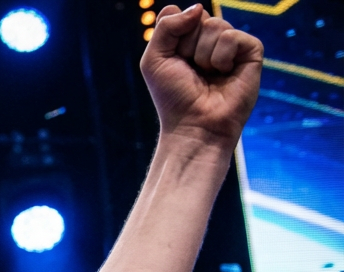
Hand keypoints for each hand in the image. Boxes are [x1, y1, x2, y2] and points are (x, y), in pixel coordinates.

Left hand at [141, 5, 262, 145]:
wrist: (194, 124)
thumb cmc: (173, 96)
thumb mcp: (154, 59)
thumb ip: (167, 27)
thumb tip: (198, 7)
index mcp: (189, 38)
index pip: (180, 14)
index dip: (173, 36)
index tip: (174, 60)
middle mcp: (211, 39)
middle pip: (198, 17)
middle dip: (187, 46)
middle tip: (191, 70)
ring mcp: (232, 45)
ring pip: (215, 25)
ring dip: (203, 55)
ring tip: (207, 75)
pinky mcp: (252, 52)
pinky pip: (232, 36)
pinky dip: (221, 57)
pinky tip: (223, 74)